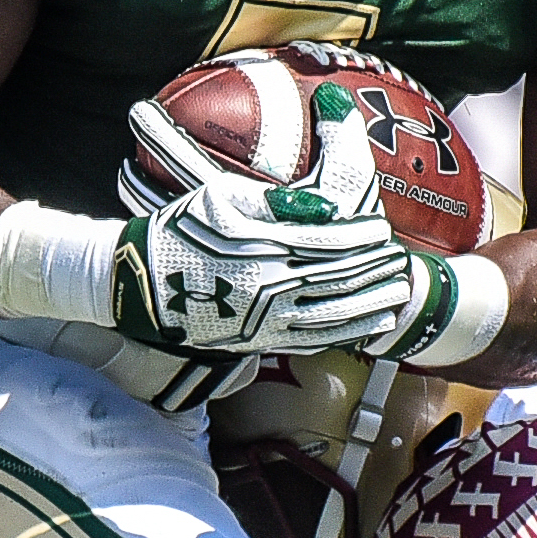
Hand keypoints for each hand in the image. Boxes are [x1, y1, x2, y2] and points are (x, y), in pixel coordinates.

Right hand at [113, 88, 425, 359]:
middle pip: (342, 278)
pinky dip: (345, 332)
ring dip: (371, 304)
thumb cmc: (176, 230)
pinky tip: (365, 325)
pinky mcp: (258, 340)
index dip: (364, 234)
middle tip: (401, 260)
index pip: (332, 239)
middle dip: (376, 269)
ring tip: (396, 294)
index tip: (383, 227)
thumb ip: (275, 200)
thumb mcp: (218, 197)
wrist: (135, 284)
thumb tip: (324, 205)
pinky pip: (312, 340)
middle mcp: (272, 287)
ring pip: (335, 315)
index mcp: (264, 246)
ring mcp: (266, 319)